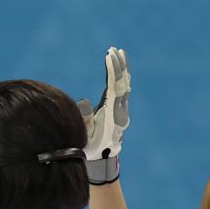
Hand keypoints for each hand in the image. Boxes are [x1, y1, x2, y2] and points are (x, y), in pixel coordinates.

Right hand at [76, 47, 130, 184]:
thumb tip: (85, 102)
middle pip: (123, 83)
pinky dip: (122, 75)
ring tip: (118, 52)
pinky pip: (123, 88)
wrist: (102, 158)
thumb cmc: (90, 148)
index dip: (112, 71)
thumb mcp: (84, 136)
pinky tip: (121, 66)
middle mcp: (120, 110)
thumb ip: (84, 120)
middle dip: (118, 65)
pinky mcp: (120, 108)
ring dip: (122, 68)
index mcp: (112, 114)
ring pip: (125, 84)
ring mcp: (122, 109)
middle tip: (113, 50)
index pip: (114, 88)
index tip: (108, 56)